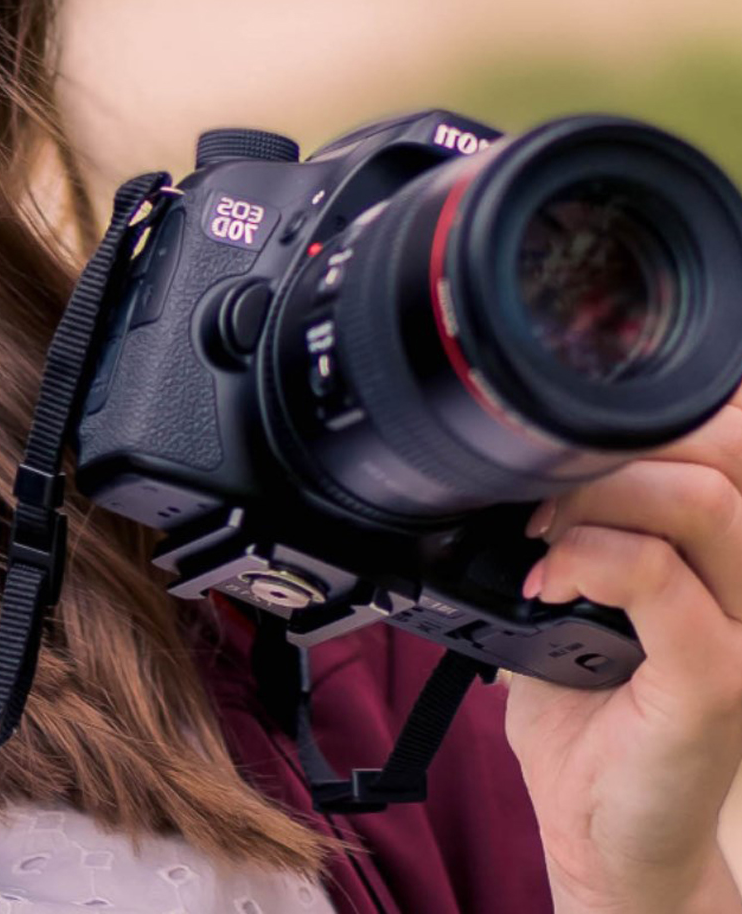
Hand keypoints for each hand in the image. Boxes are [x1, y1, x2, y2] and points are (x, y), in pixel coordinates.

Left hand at [504, 385, 741, 913]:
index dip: (660, 403)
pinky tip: (546, 581)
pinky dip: (591, 558)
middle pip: (729, 447)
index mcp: (732, 551)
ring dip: (601, 491)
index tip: (570, 423)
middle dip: (627, 435)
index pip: (729, 433)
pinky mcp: (720, 681)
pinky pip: (662, 579)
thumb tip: (518, 442)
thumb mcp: (581, 587)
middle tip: (548, 474)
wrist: (608, 836)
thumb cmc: (592, 710)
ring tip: (542, 527)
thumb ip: (582, 515)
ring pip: (704, 502)